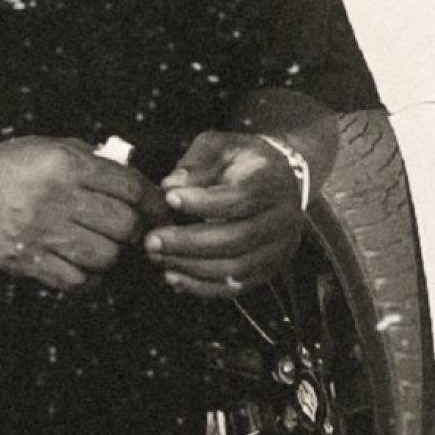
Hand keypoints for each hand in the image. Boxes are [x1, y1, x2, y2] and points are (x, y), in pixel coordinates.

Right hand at [0, 137, 161, 292]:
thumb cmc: (2, 168)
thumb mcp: (46, 147)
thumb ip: (88, 159)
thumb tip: (130, 179)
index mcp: (66, 165)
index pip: (130, 186)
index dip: (154, 203)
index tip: (161, 212)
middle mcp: (58, 198)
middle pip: (124, 225)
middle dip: (136, 231)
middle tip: (135, 233)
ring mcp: (42, 232)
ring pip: (105, 256)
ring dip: (111, 255)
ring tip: (104, 248)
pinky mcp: (28, 260)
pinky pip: (76, 280)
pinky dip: (87, 278)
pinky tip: (83, 268)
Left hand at [143, 131, 306, 297]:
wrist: (280, 181)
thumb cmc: (242, 161)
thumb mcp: (222, 146)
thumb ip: (197, 161)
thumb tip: (170, 185)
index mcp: (274, 184)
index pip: (242, 198)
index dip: (203, 202)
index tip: (168, 198)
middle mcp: (283, 220)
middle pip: (237, 239)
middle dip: (188, 242)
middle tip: (151, 239)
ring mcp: (278, 250)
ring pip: (235, 268)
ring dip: (190, 267)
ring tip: (156, 257)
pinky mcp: (267, 272)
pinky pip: (234, 288)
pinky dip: (201, 287)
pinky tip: (172, 276)